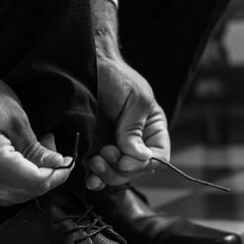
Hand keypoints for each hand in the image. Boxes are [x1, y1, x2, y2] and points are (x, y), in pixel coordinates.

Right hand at [0, 24, 73, 205]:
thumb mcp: (17, 120)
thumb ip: (38, 149)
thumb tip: (57, 164)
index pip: (36, 183)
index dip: (58, 175)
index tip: (69, 162)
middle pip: (25, 192)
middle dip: (47, 177)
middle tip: (56, 154)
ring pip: (11, 194)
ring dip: (31, 181)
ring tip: (41, 155)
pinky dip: (16, 180)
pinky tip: (24, 160)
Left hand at [85, 0, 169, 189]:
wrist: (85, 65)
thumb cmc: (115, 76)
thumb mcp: (134, 99)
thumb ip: (135, 129)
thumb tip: (138, 157)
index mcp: (151, 129)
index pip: (158, 157)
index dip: (143, 164)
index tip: (125, 159)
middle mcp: (134, 141)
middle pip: (136, 171)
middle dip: (121, 169)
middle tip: (105, 153)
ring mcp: (112, 146)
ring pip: (116, 175)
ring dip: (106, 174)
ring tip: (94, 161)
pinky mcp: (92, 148)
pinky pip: (97, 172)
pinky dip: (94, 178)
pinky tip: (89, 176)